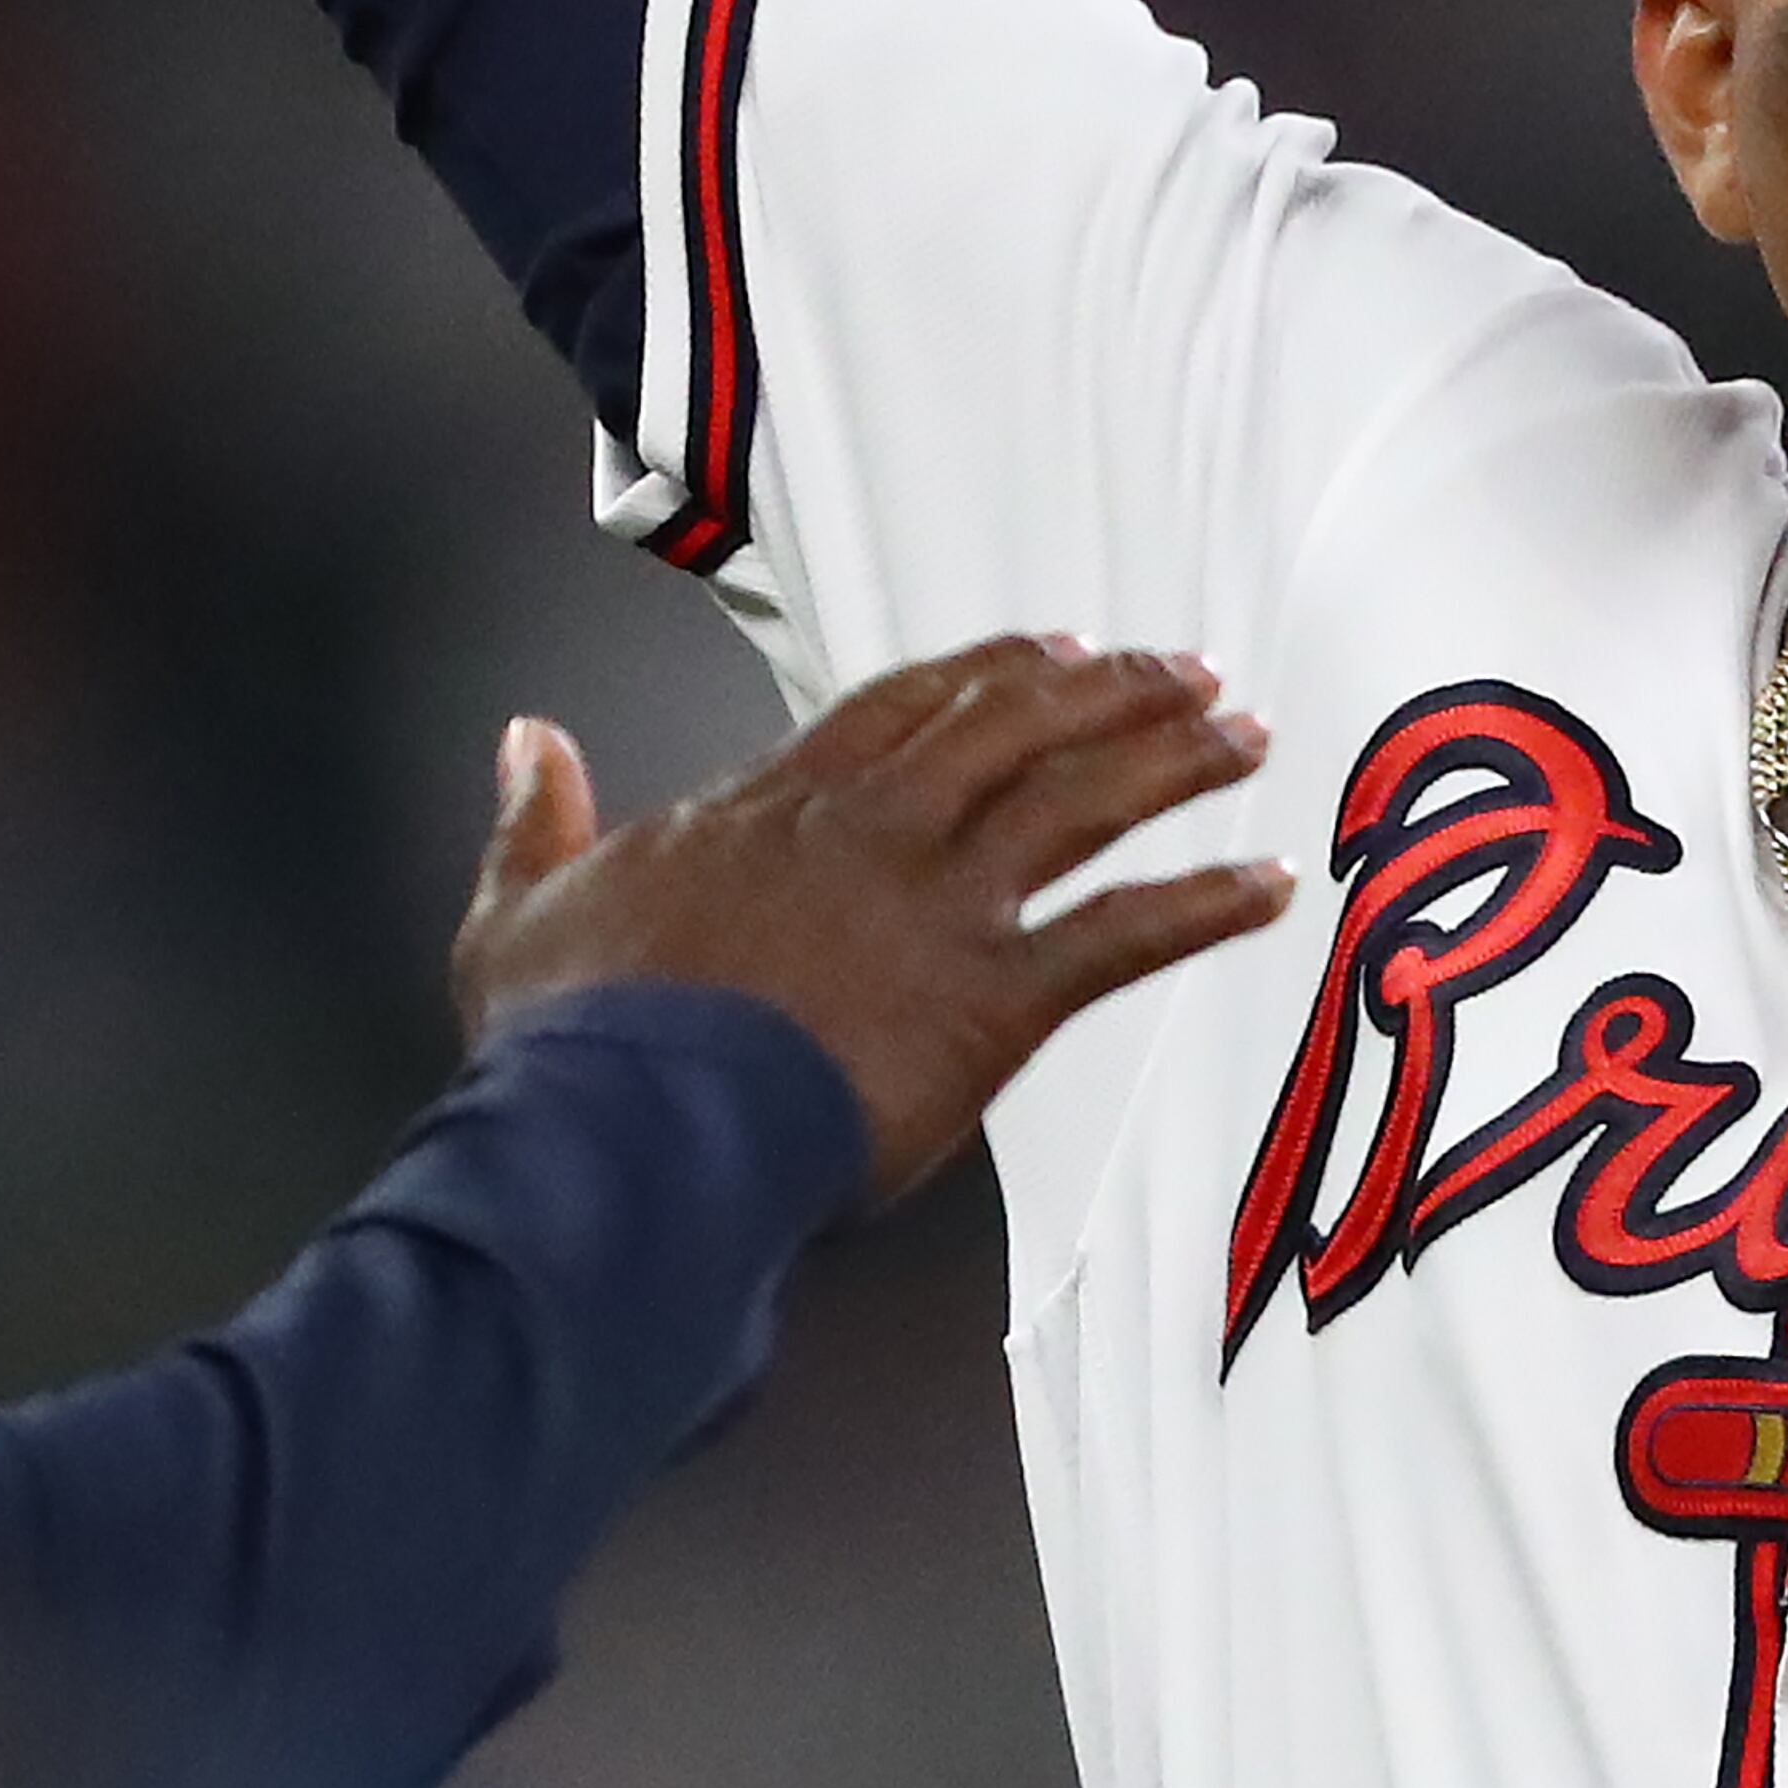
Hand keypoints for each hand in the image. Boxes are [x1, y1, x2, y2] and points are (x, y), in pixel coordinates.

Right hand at [454, 639, 1288, 1203]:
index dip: (986, 673)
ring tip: (1245, 731)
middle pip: (1014, 725)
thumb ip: (537, 821)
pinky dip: (1205, 905)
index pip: (901, 708)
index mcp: (775, 811)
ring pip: (1081, 799)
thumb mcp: (520, 914)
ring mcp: (938, 907)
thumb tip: (525, 741)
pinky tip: (1267, 885)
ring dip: (1174, 757)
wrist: (622, 1137)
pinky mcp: (989, 1000)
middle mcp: (874, 833)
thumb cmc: (573, 1048)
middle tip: (1185, 669)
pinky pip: (1123, 937)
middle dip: (1111, 688)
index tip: (1048, 650)